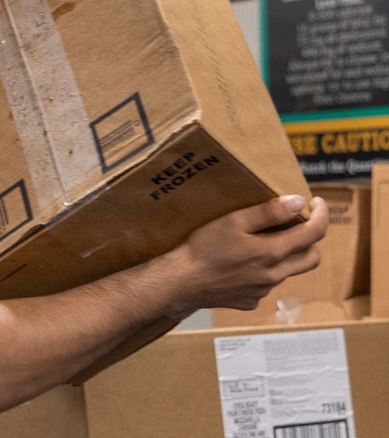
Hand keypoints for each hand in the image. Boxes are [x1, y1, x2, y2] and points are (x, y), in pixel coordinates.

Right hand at [166, 195, 328, 314]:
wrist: (181, 282)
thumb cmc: (203, 248)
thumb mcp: (233, 221)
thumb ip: (268, 212)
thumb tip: (298, 202)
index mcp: (273, 253)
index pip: (314, 234)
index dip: (321, 215)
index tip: (317, 202)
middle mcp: (274, 275)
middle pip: (311, 258)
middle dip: (311, 239)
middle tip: (296, 224)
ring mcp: (263, 292)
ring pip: (287, 271)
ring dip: (285, 255)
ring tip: (262, 242)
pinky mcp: (249, 301)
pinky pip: (266, 285)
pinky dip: (263, 271)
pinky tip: (241, 264)